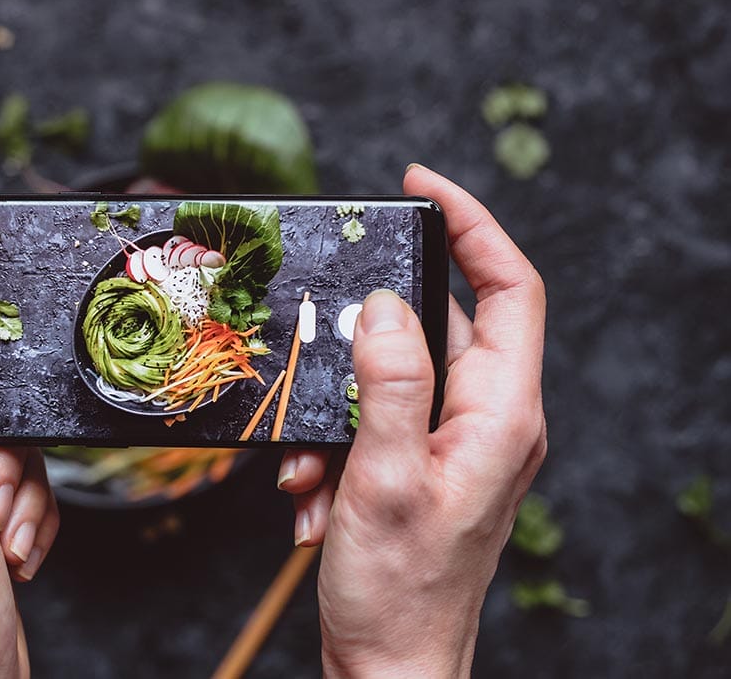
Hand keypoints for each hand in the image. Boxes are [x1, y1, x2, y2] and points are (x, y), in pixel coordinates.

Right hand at [277, 165, 546, 675]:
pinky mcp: (422, 464)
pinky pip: (374, 420)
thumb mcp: (383, 480)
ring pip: (394, 375)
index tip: (420, 186)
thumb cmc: (397, 591)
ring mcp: (456, 443)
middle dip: (369, 330)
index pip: (509, 288)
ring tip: (309, 463)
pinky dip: (333, 442)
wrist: (391, 666)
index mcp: (501, 414)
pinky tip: (309, 493)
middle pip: (441, 324)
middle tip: (323, 329)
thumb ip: (391, 384)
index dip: (472, 224)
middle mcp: (489, 420)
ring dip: (337, 404)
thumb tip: (388, 305)